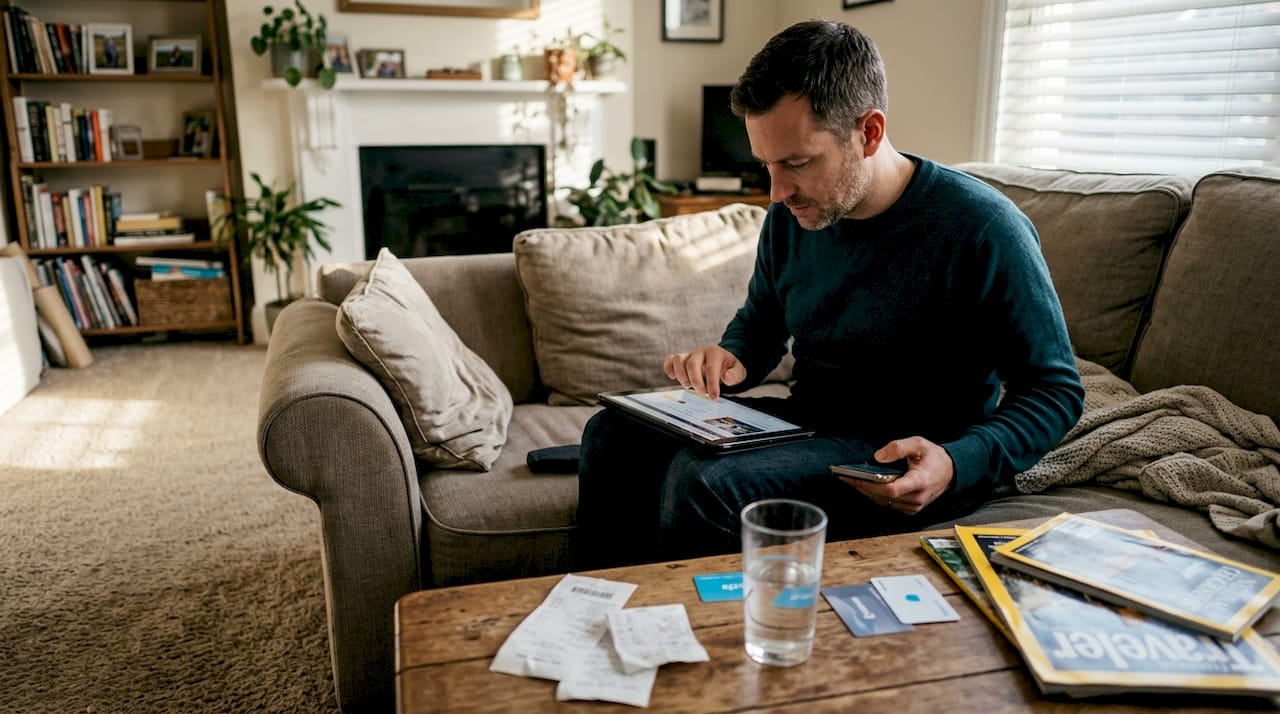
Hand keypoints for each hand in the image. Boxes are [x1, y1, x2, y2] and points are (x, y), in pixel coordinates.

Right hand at [663, 345, 745, 399]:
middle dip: (696, 382)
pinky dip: (668, 368)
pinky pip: (670, 360)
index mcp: (715, 352)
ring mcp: (690, 355)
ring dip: (681, 376)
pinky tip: (673, 377)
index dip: (712, 384)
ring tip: (688, 386)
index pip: (711, 368)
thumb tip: (727, 378)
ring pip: (678, 360)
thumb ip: (735, 375)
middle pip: (692, 364)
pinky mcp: (682, 360)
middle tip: (702, 392)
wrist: (722, 362)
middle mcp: (700, 352)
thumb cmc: (729, 368)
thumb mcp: (738, 371)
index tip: (713, 397)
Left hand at [837, 437, 955, 514]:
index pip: (893, 489)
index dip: (871, 484)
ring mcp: (914, 506)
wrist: (951, 472)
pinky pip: (888, 503)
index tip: (855, 477)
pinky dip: (875, 494)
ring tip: (850, 479)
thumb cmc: (935, 458)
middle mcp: (917, 498)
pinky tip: (864, 485)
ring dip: (866, 491)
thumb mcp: (919, 444)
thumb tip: (878, 457)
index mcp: (921, 481)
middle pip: (884, 496)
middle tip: (845, 476)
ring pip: (884, 501)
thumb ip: (898, 447)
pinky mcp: (910, 508)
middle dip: (863, 486)